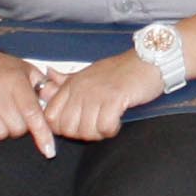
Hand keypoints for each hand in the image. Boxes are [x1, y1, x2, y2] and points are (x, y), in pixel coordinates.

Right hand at [0, 51, 56, 156]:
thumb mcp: (24, 69)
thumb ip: (43, 85)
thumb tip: (57, 100)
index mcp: (15, 82)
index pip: (32, 113)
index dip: (42, 134)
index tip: (48, 150)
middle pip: (17, 129)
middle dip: (19, 126)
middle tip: (12, 112)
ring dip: (1, 130)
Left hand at [41, 52, 164, 143]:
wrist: (147, 61)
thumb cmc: (119, 71)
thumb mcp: (88, 73)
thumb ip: (66, 79)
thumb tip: (48, 75)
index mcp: (71, 84)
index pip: (51, 117)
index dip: (62, 129)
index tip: (78, 127)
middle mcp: (80, 88)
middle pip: (67, 128)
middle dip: (81, 134)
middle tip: (96, 127)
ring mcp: (96, 93)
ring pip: (85, 130)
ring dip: (98, 133)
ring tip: (108, 124)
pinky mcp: (114, 98)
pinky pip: (105, 127)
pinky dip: (111, 130)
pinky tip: (117, 122)